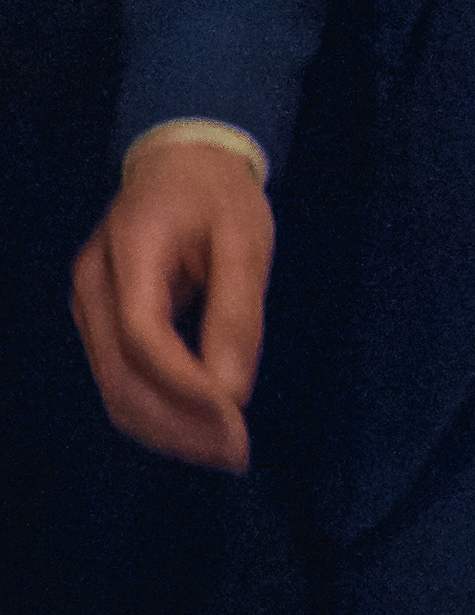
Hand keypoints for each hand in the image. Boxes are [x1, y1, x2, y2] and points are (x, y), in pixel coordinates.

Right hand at [72, 138, 276, 470]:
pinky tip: (198, 427)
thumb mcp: (245, 239)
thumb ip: (238, 313)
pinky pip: (120, 377)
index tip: (234, 420)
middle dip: (177, 423)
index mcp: (128, 252)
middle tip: (234, 453)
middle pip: (121, 374)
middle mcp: (92, 286)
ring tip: (222, 451)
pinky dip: (157, 410)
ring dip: (166, 427)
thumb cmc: (218, 194)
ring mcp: (88, 306)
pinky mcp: (99, 321)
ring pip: (114, 387)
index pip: (143, 336)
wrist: (181, 161)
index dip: (185, 386)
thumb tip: (233, 393)